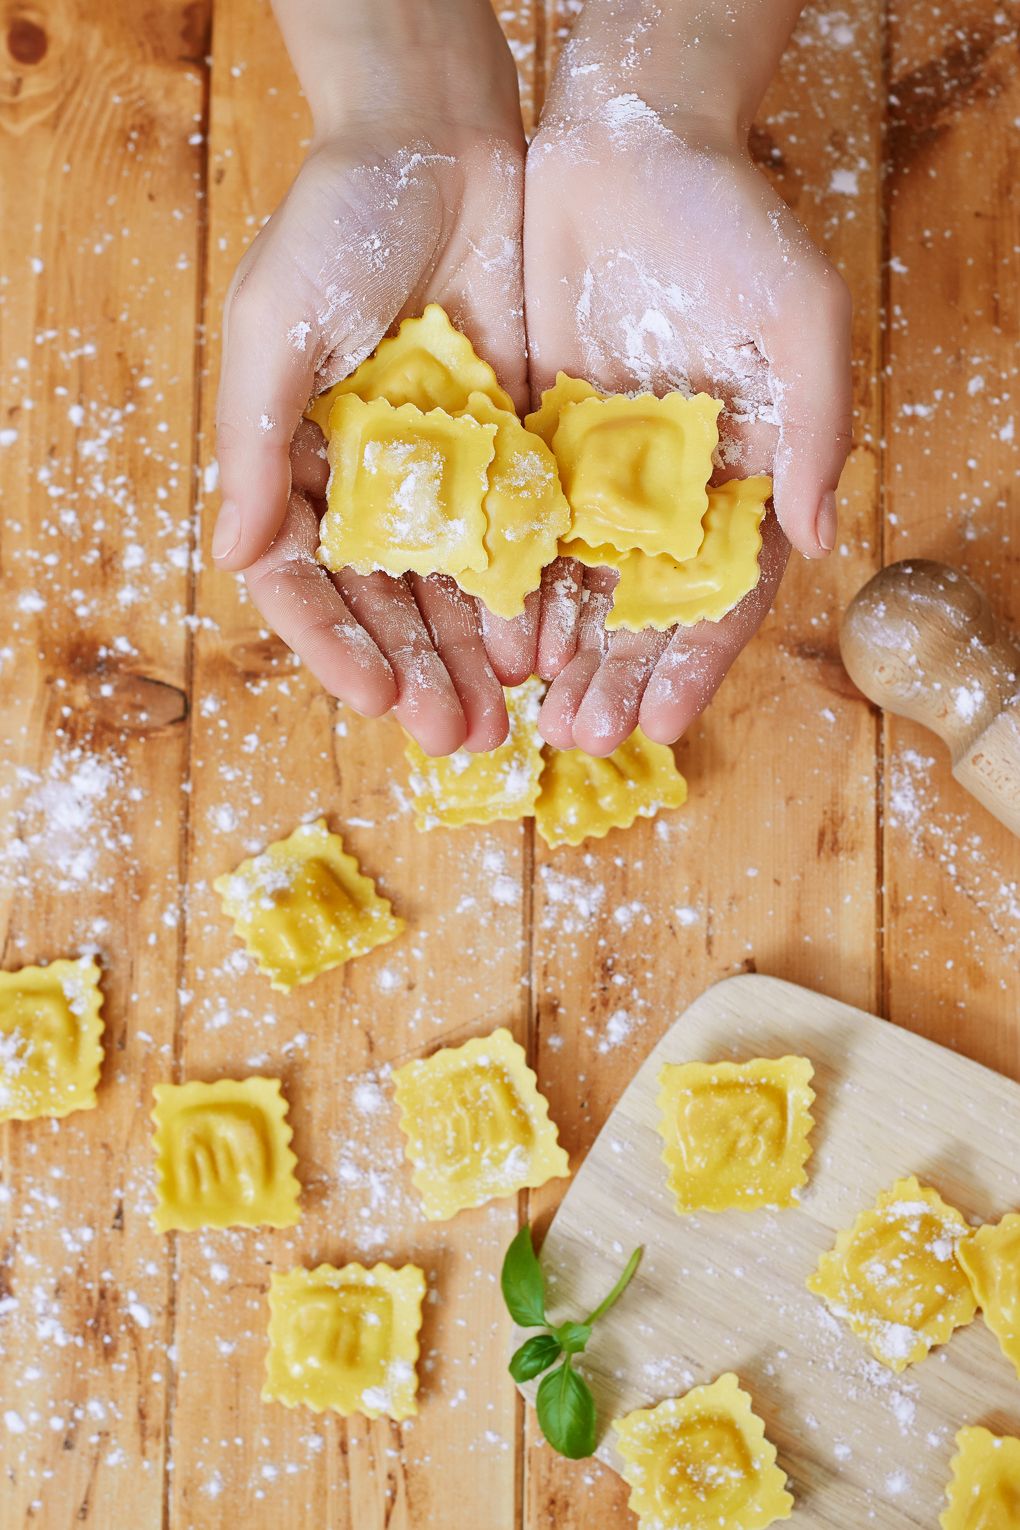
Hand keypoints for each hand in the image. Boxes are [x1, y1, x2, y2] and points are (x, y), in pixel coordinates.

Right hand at [214, 1, 541, 754]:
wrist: (441, 143)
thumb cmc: (335, 226)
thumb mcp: (277, 329)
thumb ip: (258, 444)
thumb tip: (238, 556)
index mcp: (298, 465)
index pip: (308, 581)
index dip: (336, 646)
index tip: (374, 702)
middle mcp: (369, 485)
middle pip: (389, 603)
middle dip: (419, 674)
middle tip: (456, 738)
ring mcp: (443, 474)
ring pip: (456, 588)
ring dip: (474, 655)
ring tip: (503, 717)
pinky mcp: (509, 451)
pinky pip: (518, 537)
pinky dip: (528, 592)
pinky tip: (547, 644)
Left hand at [524, 87, 851, 753]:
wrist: (631, 143)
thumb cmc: (735, 223)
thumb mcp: (799, 316)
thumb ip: (812, 427)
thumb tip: (818, 541)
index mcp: (742, 471)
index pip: (724, 587)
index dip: (696, 658)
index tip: (664, 720)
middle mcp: (672, 486)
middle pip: (646, 604)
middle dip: (619, 675)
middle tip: (584, 738)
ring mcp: (601, 468)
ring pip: (582, 581)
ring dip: (565, 652)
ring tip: (539, 714)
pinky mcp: (538, 438)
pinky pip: (523, 525)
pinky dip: (515, 583)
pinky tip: (497, 636)